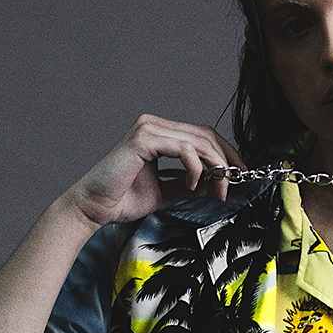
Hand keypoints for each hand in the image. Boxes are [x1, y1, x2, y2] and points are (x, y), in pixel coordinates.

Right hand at [66, 114, 244, 229]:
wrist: (94, 208)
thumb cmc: (123, 200)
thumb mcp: (167, 192)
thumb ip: (191, 185)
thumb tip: (218, 183)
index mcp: (159, 134)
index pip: (201, 135)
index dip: (223, 153)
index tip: (238, 174)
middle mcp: (155, 125)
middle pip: (204, 134)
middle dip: (224, 159)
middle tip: (233, 184)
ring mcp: (149, 129)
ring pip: (197, 140)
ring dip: (214, 166)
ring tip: (219, 189)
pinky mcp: (144, 139)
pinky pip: (183, 148)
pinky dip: (195, 167)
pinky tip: (193, 185)